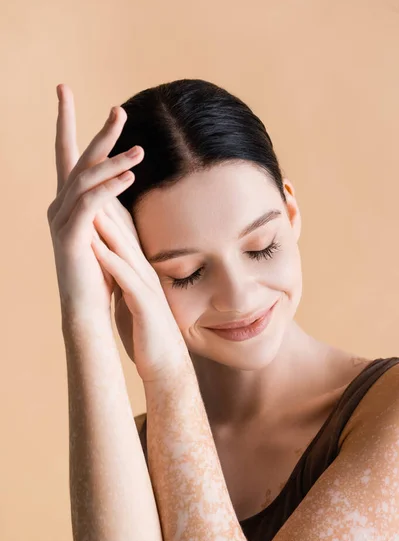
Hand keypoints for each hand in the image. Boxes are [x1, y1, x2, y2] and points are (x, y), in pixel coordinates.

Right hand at [47, 83, 143, 316]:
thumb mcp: (108, 230)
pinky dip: (110, 188)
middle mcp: (60, 206)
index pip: (69, 155)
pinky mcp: (71, 237)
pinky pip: (91, 204)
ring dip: (113, 161)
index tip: (66, 91)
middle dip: (98, 133)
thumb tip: (122, 178)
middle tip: (118, 108)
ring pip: (85, 179)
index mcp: (69, 202)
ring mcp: (62, 220)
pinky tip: (130, 176)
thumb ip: (110, 205)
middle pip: (78, 159)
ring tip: (140, 150)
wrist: (87, 308)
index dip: (67, 122)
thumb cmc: (102, 271)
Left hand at [90, 175, 190, 380]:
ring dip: (108, 226)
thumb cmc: (147, 330)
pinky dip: (111, 262)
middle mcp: (145, 271)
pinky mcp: (145, 306)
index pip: (122, 231)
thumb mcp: (133, 294)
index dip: (107, 204)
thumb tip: (110, 257)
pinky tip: (96, 248)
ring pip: (125, 250)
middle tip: (91, 176)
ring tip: (91, 201)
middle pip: (124, 231)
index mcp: (139, 268)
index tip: (90, 182)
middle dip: (107, 203)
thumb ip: (124, 274)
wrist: (166, 364)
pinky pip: (126, 280)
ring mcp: (147, 286)